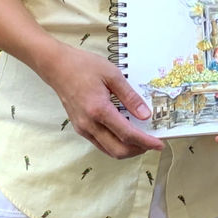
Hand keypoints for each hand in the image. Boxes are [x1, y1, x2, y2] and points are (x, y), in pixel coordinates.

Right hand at [39, 42, 163, 158]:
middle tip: (152, 142)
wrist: (57, 66)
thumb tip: (145, 115)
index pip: (127, 134)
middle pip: (118, 150)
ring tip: (142, 140)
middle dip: (139, 150)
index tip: (160, 144)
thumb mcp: (112, 75)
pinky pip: (100, 144)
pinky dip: (116, 145)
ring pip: (109, 151)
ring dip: (128, 150)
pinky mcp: (80, 128)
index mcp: (99, 110)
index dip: (146, 142)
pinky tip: (125, 135)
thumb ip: (130, 97)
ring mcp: (83, 128)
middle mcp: (89, 124)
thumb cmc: (83, 66)